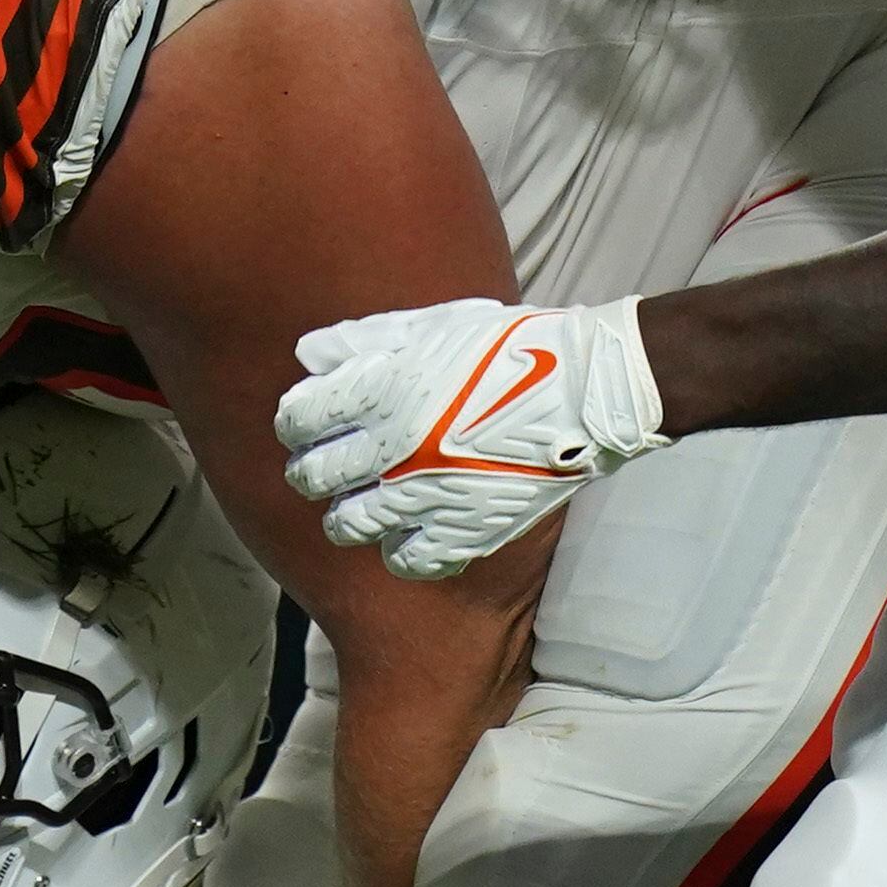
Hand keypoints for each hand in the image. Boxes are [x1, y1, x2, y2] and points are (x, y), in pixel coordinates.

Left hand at [282, 297, 665, 582]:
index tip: (307, 423)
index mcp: (385, 389)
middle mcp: (397, 446)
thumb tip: (306, 357)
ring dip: (347, 515)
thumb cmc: (512, 347)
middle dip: (310, 471)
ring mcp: (429, 494)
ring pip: (349, 525)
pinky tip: (408, 533)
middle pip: (312, 477)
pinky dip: (401, 551)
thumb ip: (364, 341)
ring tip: (363, 502)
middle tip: (325, 468)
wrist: (590, 389)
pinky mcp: (466, 529)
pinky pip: (409, 560)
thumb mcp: (435, 325)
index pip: (299, 419)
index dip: (296, 421)